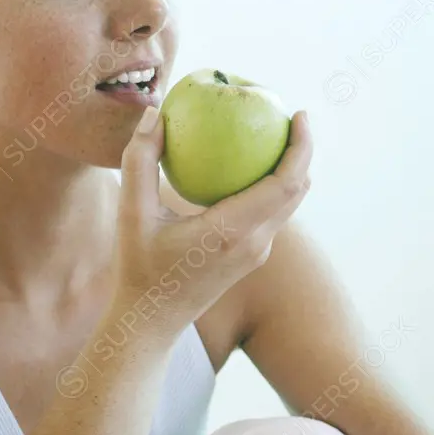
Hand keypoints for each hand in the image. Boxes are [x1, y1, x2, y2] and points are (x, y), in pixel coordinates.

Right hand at [112, 105, 312, 337]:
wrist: (150, 321)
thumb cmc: (138, 268)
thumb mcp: (131, 212)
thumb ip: (140, 161)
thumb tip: (156, 113)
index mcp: (233, 231)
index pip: (286, 182)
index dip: (301, 146)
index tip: (300, 113)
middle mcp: (255, 243)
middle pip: (298, 189)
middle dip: (302, 150)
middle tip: (290, 115)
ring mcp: (256, 253)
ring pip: (288, 203)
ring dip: (290, 168)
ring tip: (274, 134)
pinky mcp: (250, 257)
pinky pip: (272, 213)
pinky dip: (271, 185)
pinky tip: (246, 166)